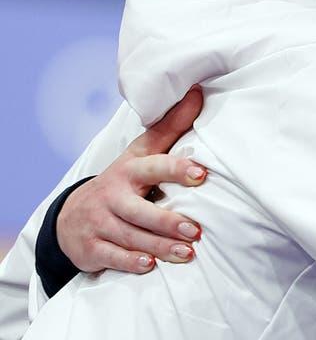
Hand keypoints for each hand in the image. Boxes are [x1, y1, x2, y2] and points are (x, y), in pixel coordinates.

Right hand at [57, 89, 207, 272]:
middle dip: (169, 221)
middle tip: (197, 230)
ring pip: (131, 236)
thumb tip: (198, 93)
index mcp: (130, 170)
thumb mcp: (142, 153)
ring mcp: (99, 222)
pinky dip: (130, 261)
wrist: (71, 214)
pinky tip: (150, 265)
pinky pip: (111, 256)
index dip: (177, 169)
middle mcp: (112, 196)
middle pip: (141, 210)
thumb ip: (171, 127)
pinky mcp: (90, 247)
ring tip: (187, 253)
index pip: (154, 166)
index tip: (201, 174)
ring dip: (160, 246)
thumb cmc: (123, 180)